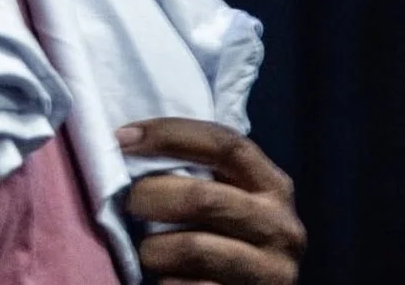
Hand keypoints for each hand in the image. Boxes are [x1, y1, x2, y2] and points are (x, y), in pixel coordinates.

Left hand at [116, 117, 305, 284]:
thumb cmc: (232, 236)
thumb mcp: (233, 197)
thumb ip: (203, 172)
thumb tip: (132, 140)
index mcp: (274, 186)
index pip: (224, 144)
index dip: (170, 134)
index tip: (123, 138)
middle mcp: (281, 227)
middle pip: (204, 198)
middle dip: (151, 195)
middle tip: (128, 202)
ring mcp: (272, 272)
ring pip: (193, 248)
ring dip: (154, 248)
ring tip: (146, 250)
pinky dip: (168, 283)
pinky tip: (163, 279)